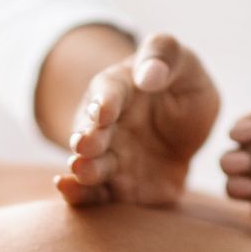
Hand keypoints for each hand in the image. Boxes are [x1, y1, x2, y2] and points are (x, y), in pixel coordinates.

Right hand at [55, 32, 219, 209]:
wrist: (185, 131)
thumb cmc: (178, 89)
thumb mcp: (184, 64)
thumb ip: (165, 56)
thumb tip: (149, 75)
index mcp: (120, 90)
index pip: (110, 92)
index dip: (107, 101)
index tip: (105, 110)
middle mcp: (107, 126)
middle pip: (94, 133)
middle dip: (89, 138)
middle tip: (86, 144)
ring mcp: (111, 158)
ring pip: (91, 165)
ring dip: (84, 168)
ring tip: (81, 169)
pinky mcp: (119, 188)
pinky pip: (96, 195)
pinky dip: (79, 195)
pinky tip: (66, 190)